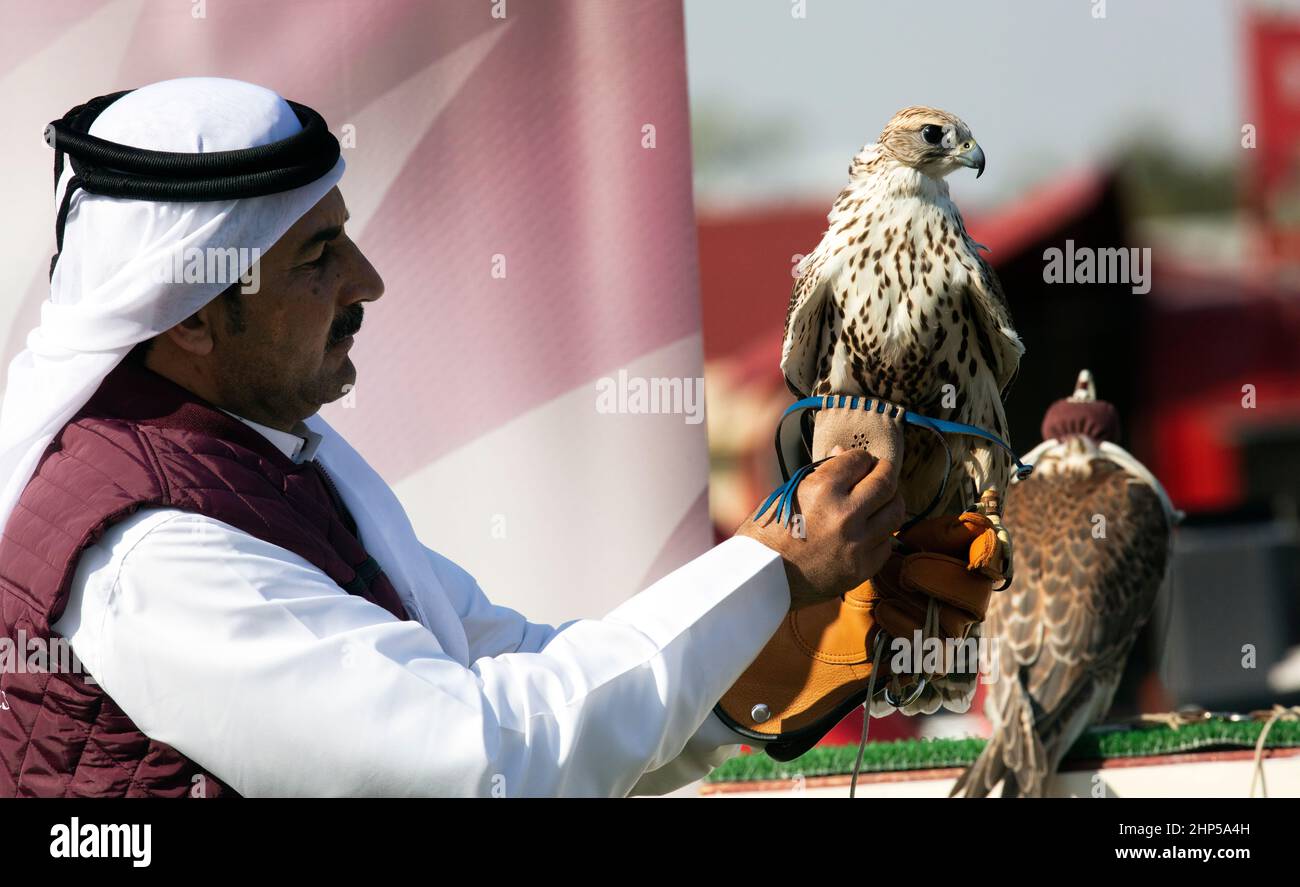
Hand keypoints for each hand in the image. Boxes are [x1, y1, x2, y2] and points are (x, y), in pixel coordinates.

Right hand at [736, 446, 904, 608]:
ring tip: (882, 499)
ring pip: (895, 512)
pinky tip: (872, 529)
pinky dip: (882, 532)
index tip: (859, 461)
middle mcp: (845, 514)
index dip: (860, 458)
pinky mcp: (862, 568)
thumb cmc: (766, 534)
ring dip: (891, 500)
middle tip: (880, 471)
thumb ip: (821, 474)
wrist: (759, 579)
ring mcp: (857, 544)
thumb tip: (843, 454)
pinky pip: (887, 543)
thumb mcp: (788, 493)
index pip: (859, 460)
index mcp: (822, 489)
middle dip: (884, 472)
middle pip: (885, 483)